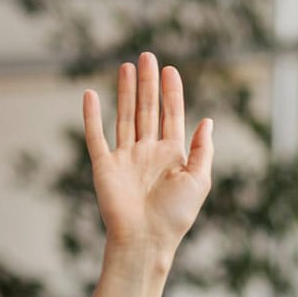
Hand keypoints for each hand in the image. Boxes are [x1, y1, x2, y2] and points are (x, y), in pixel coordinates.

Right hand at [82, 51, 212, 256]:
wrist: (145, 239)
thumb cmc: (175, 216)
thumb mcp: (199, 181)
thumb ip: (202, 150)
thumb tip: (207, 121)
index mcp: (172, 157)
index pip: (171, 117)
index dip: (171, 94)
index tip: (170, 70)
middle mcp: (148, 154)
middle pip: (147, 111)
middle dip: (148, 84)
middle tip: (148, 56)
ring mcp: (125, 158)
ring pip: (125, 117)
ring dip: (126, 92)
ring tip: (127, 66)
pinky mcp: (104, 166)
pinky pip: (95, 136)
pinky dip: (91, 116)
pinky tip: (90, 94)